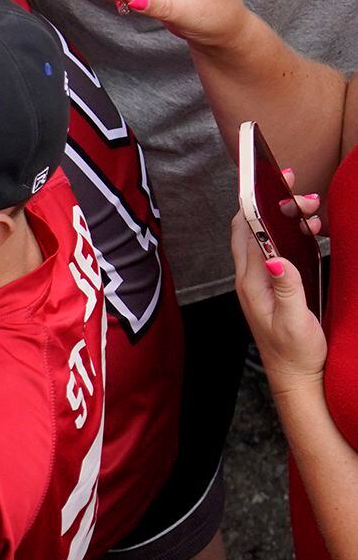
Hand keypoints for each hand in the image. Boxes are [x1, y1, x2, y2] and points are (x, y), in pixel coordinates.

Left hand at [231, 207, 325, 395]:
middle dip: (277, 205)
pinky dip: (294, 235)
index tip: (272, 182)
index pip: (245, 232)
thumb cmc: (295, 352)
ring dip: (289, 220)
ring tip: (314, 212)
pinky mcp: (276, 285)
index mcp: (251, 282)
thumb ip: (287, 288)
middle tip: (304, 196)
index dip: (254, 203)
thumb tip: (277, 258)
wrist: (297, 377)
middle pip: (255, 229)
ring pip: (270, 238)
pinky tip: (312, 232)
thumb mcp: (294, 320)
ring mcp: (263, 281)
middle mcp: (251, 278)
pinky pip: (280, 251)